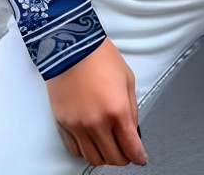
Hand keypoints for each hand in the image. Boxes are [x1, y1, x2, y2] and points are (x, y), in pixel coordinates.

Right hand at [44, 36, 147, 166]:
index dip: (139, 156)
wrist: (71, 45)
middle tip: (127, 151)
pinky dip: (86, 150)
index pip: (131, 148)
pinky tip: (92, 140)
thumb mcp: (127, 79)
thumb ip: (132, 109)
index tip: (140, 157)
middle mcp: (97, 122)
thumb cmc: (99, 56)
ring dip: (105, 156)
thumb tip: (133, 130)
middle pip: (113, 158)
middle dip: (124, 158)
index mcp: (117, 110)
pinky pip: (75, 149)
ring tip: (109, 145)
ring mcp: (78, 125)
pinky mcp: (63, 123)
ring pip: (94, 159)